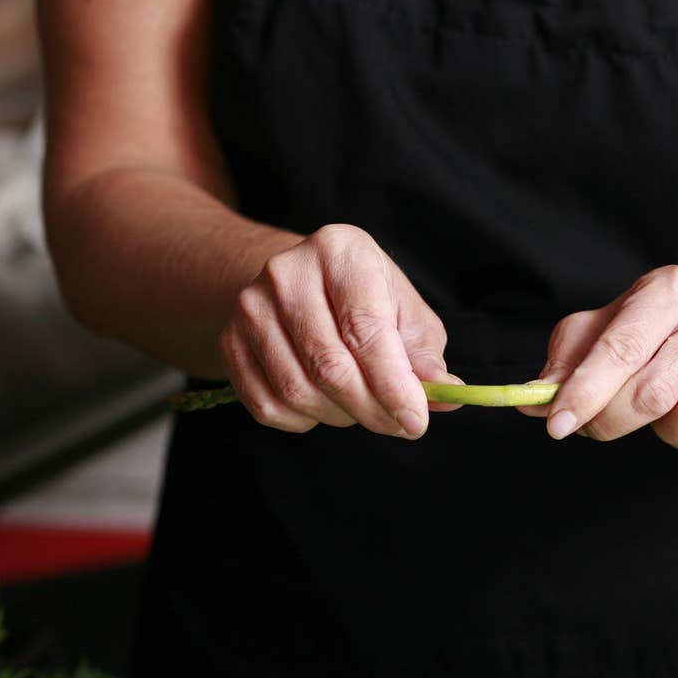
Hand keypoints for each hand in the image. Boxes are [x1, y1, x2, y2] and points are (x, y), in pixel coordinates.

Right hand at [219, 224, 460, 434]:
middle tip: (398, 425)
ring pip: (296, 391)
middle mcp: (287, 272)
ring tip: (361, 407)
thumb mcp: (405, 314)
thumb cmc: (364, 299)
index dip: (393, 385)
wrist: (300, 284)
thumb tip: (447, 393)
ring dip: (339, 416)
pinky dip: (302, 421)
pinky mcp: (229, 340)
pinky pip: (265, 405)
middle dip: (371, 409)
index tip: (417, 422)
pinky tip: (323, 406)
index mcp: (341, 252)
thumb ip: (425, 355)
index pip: (366, 330)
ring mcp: (250, 306)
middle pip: (329, 366)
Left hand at [524, 265, 677, 456]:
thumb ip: (567, 360)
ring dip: (664, 430)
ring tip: (661, 412)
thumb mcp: (606, 331)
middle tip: (595, 425)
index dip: (584, 391)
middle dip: (610, 420)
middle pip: (652, 391)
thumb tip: (534, 397)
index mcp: (673, 288)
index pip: (621, 347)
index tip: (556, 426)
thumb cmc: (655, 338)